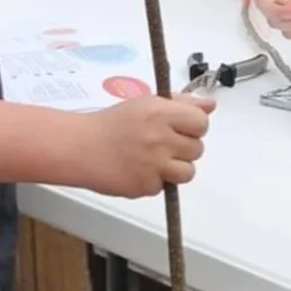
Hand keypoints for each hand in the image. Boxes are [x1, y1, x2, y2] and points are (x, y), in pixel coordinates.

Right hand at [77, 95, 214, 196]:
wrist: (80, 147)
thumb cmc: (112, 123)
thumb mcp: (147, 103)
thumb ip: (182, 104)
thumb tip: (211, 105)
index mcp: (161, 113)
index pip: (201, 122)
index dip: (194, 126)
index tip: (182, 128)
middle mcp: (160, 138)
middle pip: (197, 149)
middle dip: (183, 148)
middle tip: (162, 144)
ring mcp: (153, 164)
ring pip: (188, 172)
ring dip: (175, 168)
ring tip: (154, 160)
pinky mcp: (144, 186)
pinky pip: (164, 186)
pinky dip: (154, 181)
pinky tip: (138, 170)